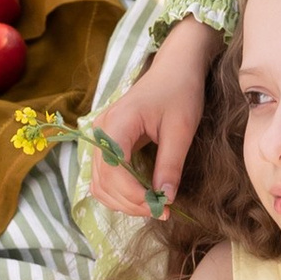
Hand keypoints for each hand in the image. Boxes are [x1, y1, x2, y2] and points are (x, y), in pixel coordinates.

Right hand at [88, 19, 218, 216]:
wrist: (173, 68)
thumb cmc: (179, 92)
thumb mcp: (181, 129)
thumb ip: (170, 164)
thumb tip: (166, 199)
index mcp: (117, 123)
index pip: (113, 170)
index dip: (133, 195)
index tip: (161, 206)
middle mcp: (101, 131)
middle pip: (102, 181)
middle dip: (130, 202)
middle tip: (162, 211)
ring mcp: (100, 137)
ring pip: (99, 184)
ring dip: (123, 202)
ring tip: (153, 206)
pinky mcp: (106, 142)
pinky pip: (103, 177)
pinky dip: (118, 193)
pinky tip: (141, 197)